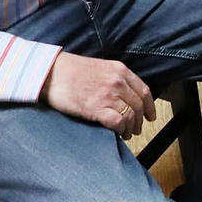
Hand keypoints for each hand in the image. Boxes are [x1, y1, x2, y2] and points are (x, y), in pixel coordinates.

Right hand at [40, 51, 155, 140]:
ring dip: (130, 128)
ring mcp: (108, 95)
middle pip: (138, 105)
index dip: (149, 106)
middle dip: (140, 120)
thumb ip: (114, 79)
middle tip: (137, 129)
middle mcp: (117, 82)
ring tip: (126, 134)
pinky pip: (118, 122)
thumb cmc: (71, 71)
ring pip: (130, 115)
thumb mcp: (99, 67)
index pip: (143, 91)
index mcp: (120, 70)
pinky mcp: (96, 108)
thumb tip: (123, 96)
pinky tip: (117, 133)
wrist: (51, 72)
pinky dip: (120, 130)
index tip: (150, 116)